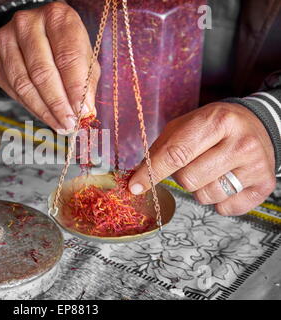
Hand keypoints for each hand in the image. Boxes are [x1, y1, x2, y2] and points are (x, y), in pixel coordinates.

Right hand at [0, 2, 98, 133]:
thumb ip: (86, 81)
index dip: (75, 89)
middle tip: (69, 123)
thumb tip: (86, 112)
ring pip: (24, 83)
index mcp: (57, 17)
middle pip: (42, 72)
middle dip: (58, 104)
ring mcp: (7, 40)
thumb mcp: (84, 55)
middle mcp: (28, 23)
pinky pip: (13, 89)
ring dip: (43, 110)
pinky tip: (45, 116)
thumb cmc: (65, 44)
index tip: (82, 112)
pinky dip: (31, 107)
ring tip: (59, 124)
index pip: (67, 57)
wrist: (37, 31)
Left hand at [128, 102, 275, 215]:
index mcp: (216, 121)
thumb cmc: (214, 126)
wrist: (257, 125)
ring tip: (210, 169)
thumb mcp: (185, 125)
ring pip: (205, 196)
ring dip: (199, 188)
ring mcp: (255, 166)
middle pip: (188, 180)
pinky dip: (218, 200)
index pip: (176, 154)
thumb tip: (137, 178)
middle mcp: (240, 143)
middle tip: (191, 163)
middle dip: (180, 176)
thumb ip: (160, 150)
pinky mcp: (263, 186)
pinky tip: (224, 179)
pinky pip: (225, 209)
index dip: (151, 172)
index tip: (135, 186)